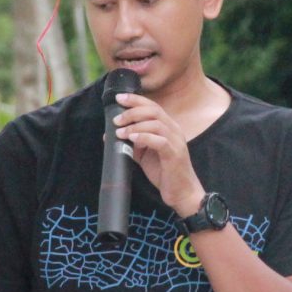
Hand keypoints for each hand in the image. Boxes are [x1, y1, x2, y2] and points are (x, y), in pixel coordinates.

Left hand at [113, 93, 203, 215]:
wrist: (182, 193)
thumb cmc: (164, 173)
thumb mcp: (144, 154)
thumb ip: (131, 143)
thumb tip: (109, 135)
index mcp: (168, 127)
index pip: (153, 106)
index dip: (136, 100)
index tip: (119, 98)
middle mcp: (174, 130)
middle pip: (154, 111)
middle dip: (132, 111)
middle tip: (116, 119)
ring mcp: (176, 142)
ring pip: (156, 124)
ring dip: (135, 126)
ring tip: (120, 132)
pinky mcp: (174, 154)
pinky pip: (159, 141)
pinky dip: (144, 137)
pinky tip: (132, 139)